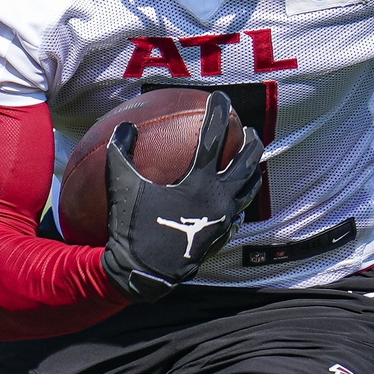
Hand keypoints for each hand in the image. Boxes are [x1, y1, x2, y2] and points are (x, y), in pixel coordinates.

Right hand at [101, 90, 262, 301]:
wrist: (145, 276)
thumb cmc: (132, 229)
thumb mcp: (121, 187)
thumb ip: (121, 152)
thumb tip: (124, 125)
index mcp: (199, 183)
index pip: (214, 138)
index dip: (218, 113)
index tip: (221, 97)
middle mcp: (219, 199)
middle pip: (246, 162)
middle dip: (251, 141)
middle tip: (249, 128)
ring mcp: (224, 220)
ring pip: (248, 188)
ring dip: (252, 169)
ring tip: (252, 159)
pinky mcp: (222, 236)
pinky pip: (238, 212)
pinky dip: (241, 199)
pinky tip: (237, 197)